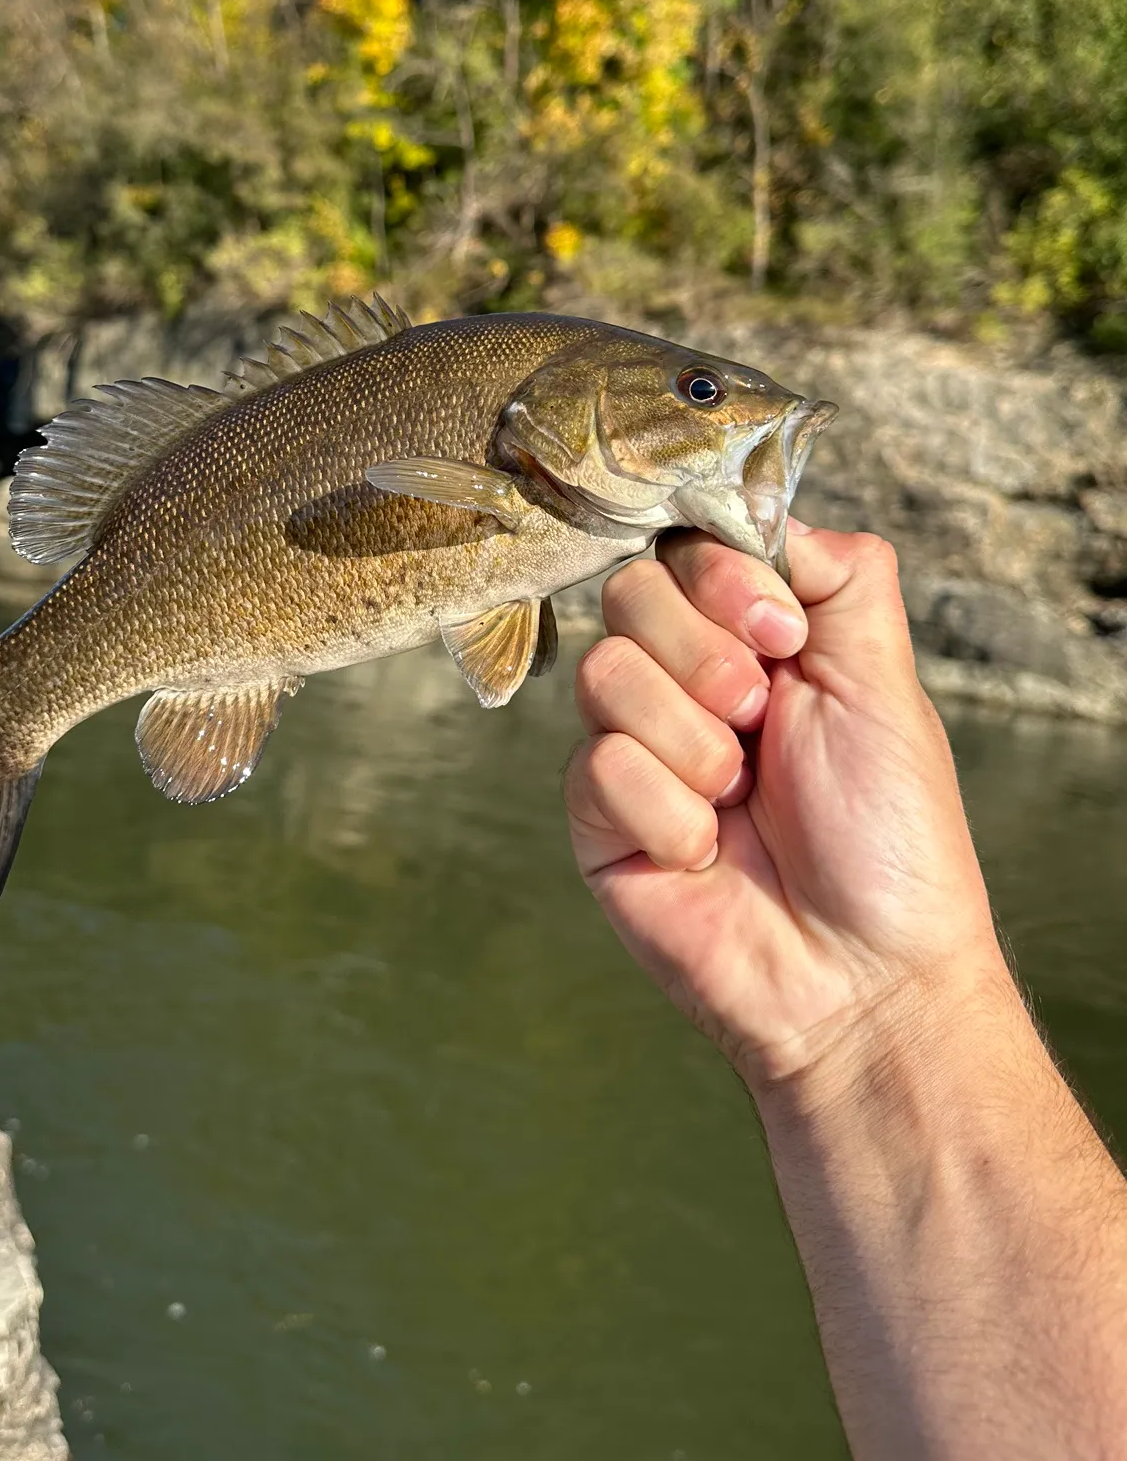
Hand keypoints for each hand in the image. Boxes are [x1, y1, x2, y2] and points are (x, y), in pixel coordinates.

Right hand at [565, 524, 1007, 1089]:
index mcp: (754, 641)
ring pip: (604, 673)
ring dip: (691, 742)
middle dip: (707, 659)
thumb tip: (770, 508)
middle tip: (762, 724)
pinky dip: (664, 813)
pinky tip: (704, 854)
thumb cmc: (888, 840)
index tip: (783, 637)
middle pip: (630, 594)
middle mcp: (686, 681)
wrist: (859, 975)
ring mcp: (635, 746)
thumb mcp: (885, 683)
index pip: (687, 547)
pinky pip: (595, 767)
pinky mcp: (596, 815)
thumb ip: (839, 575)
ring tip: (737, 799)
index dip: (723, 579)